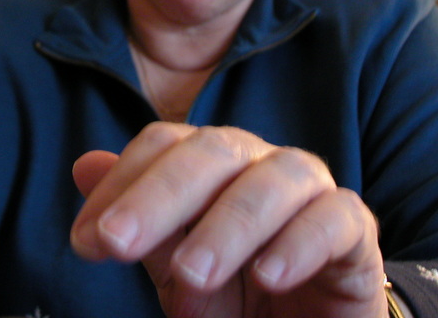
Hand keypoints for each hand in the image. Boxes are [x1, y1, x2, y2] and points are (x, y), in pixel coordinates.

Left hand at [71, 122, 385, 317]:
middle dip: (159, 196)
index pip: (162, 145)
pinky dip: (300, 243)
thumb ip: (137, 221)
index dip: (121, 184)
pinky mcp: (355, 230)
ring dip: (227, 225)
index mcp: (212, 161)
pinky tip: (268, 276)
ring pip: (273, 181)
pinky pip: (334, 218)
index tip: (86, 241)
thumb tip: (82, 166)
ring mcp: (310, 190)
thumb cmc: (237, 293)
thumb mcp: (174, 267)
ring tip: (191, 273)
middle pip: (212, 152)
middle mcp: (259, 161)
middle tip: (116, 243)